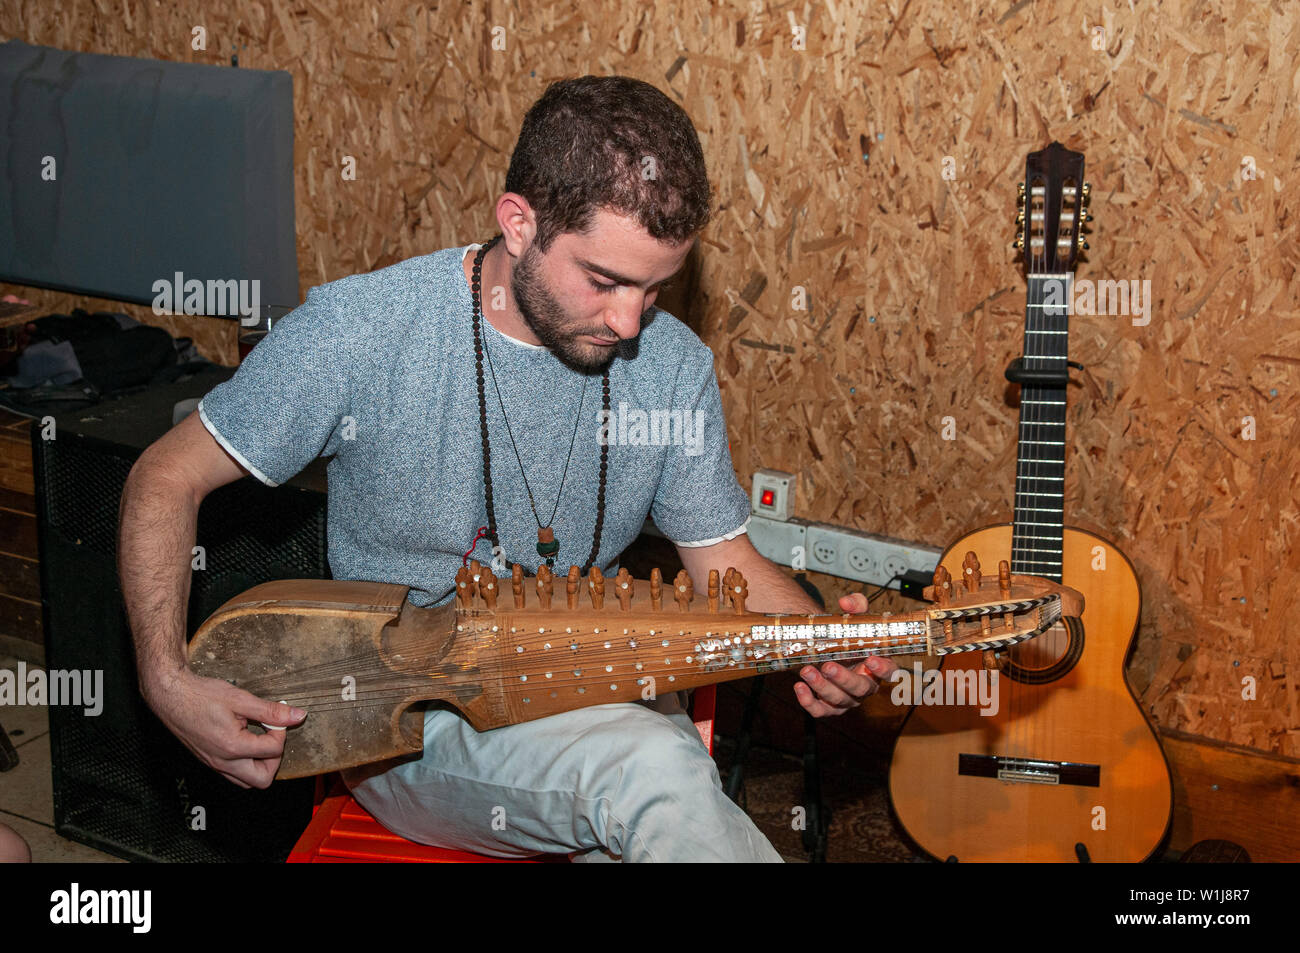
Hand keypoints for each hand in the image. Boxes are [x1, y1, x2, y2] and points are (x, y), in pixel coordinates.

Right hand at [143, 668, 305, 788]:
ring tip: (259, 738)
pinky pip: (233, 774)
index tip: (274, 718)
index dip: (280, 733)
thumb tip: (296, 716)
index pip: (273, 752)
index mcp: (233, 747)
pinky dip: (246, 763)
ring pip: (246, 781)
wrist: (171, 696)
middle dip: (274, 759)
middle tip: (271, 736)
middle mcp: (223, 762)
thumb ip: (271, 712)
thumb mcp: (241, 699)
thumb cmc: (201, 696)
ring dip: (260, 764)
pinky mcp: (209, 761)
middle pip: (262, 780)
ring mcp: (214, 764)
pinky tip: (246, 740)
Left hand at [793, 592, 898, 717]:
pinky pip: (820, 710)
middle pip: (861, 689)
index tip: (871, 659)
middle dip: (844, 679)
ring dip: (822, 687)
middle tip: (828, 666)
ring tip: (807, 670)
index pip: (891, 672)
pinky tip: (799, 687)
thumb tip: (847, 601)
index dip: (883, 669)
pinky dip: (809, 702)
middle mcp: (865, 685)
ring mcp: (847, 698)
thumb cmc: (845, 635)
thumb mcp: (853, 618)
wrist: (824, 646)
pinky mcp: (828, 706)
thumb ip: (856, 606)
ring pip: (839, 701)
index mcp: (877, 666)